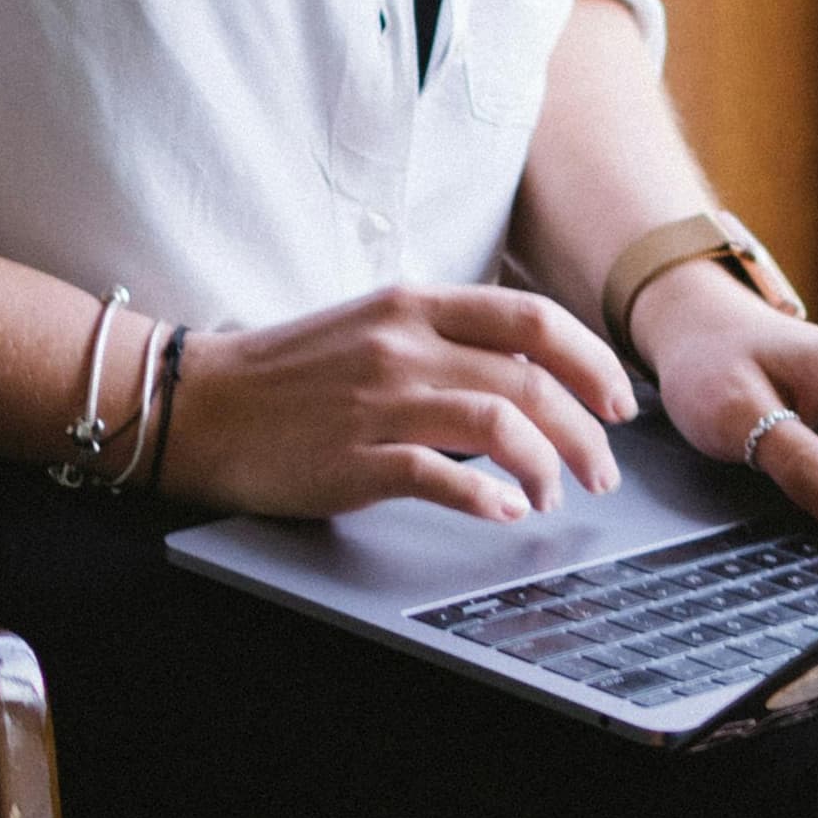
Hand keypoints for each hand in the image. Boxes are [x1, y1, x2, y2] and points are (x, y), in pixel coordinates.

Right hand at [165, 283, 639, 523]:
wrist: (197, 404)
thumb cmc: (289, 375)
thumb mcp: (374, 328)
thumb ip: (447, 340)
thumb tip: (526, 375)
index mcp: (414, 304)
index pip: (533, 319)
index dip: (592, 361)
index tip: (619, 403)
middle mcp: (403, 345)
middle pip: (531, 380)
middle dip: (585, 432)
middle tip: (601, 471)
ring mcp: (378, 401)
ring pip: (500, 425)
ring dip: (546, 467)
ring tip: (553, 496)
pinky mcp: (353, 458)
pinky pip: (440, 477)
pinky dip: (486, 498)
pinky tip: (504, 513)